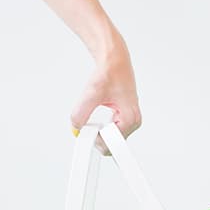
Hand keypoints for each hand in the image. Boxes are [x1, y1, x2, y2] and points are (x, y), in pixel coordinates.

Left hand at [70, 31, 141, 154]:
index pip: (111, 146)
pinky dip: (100, 128)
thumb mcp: (91, 93)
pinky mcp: (124, 118)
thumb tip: (75, 128)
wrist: (114, 62)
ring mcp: (130, 121)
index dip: (95, 141)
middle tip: (87, 123)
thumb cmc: (109, 74)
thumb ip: (80, 113)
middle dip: (96, 136)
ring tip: (93, 118)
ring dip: (97, 131)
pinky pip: (109, 132)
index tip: (85, 133)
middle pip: (110, 145)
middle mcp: (133, 122)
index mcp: (130, 118)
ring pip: (109, 139)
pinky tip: (97, 119)